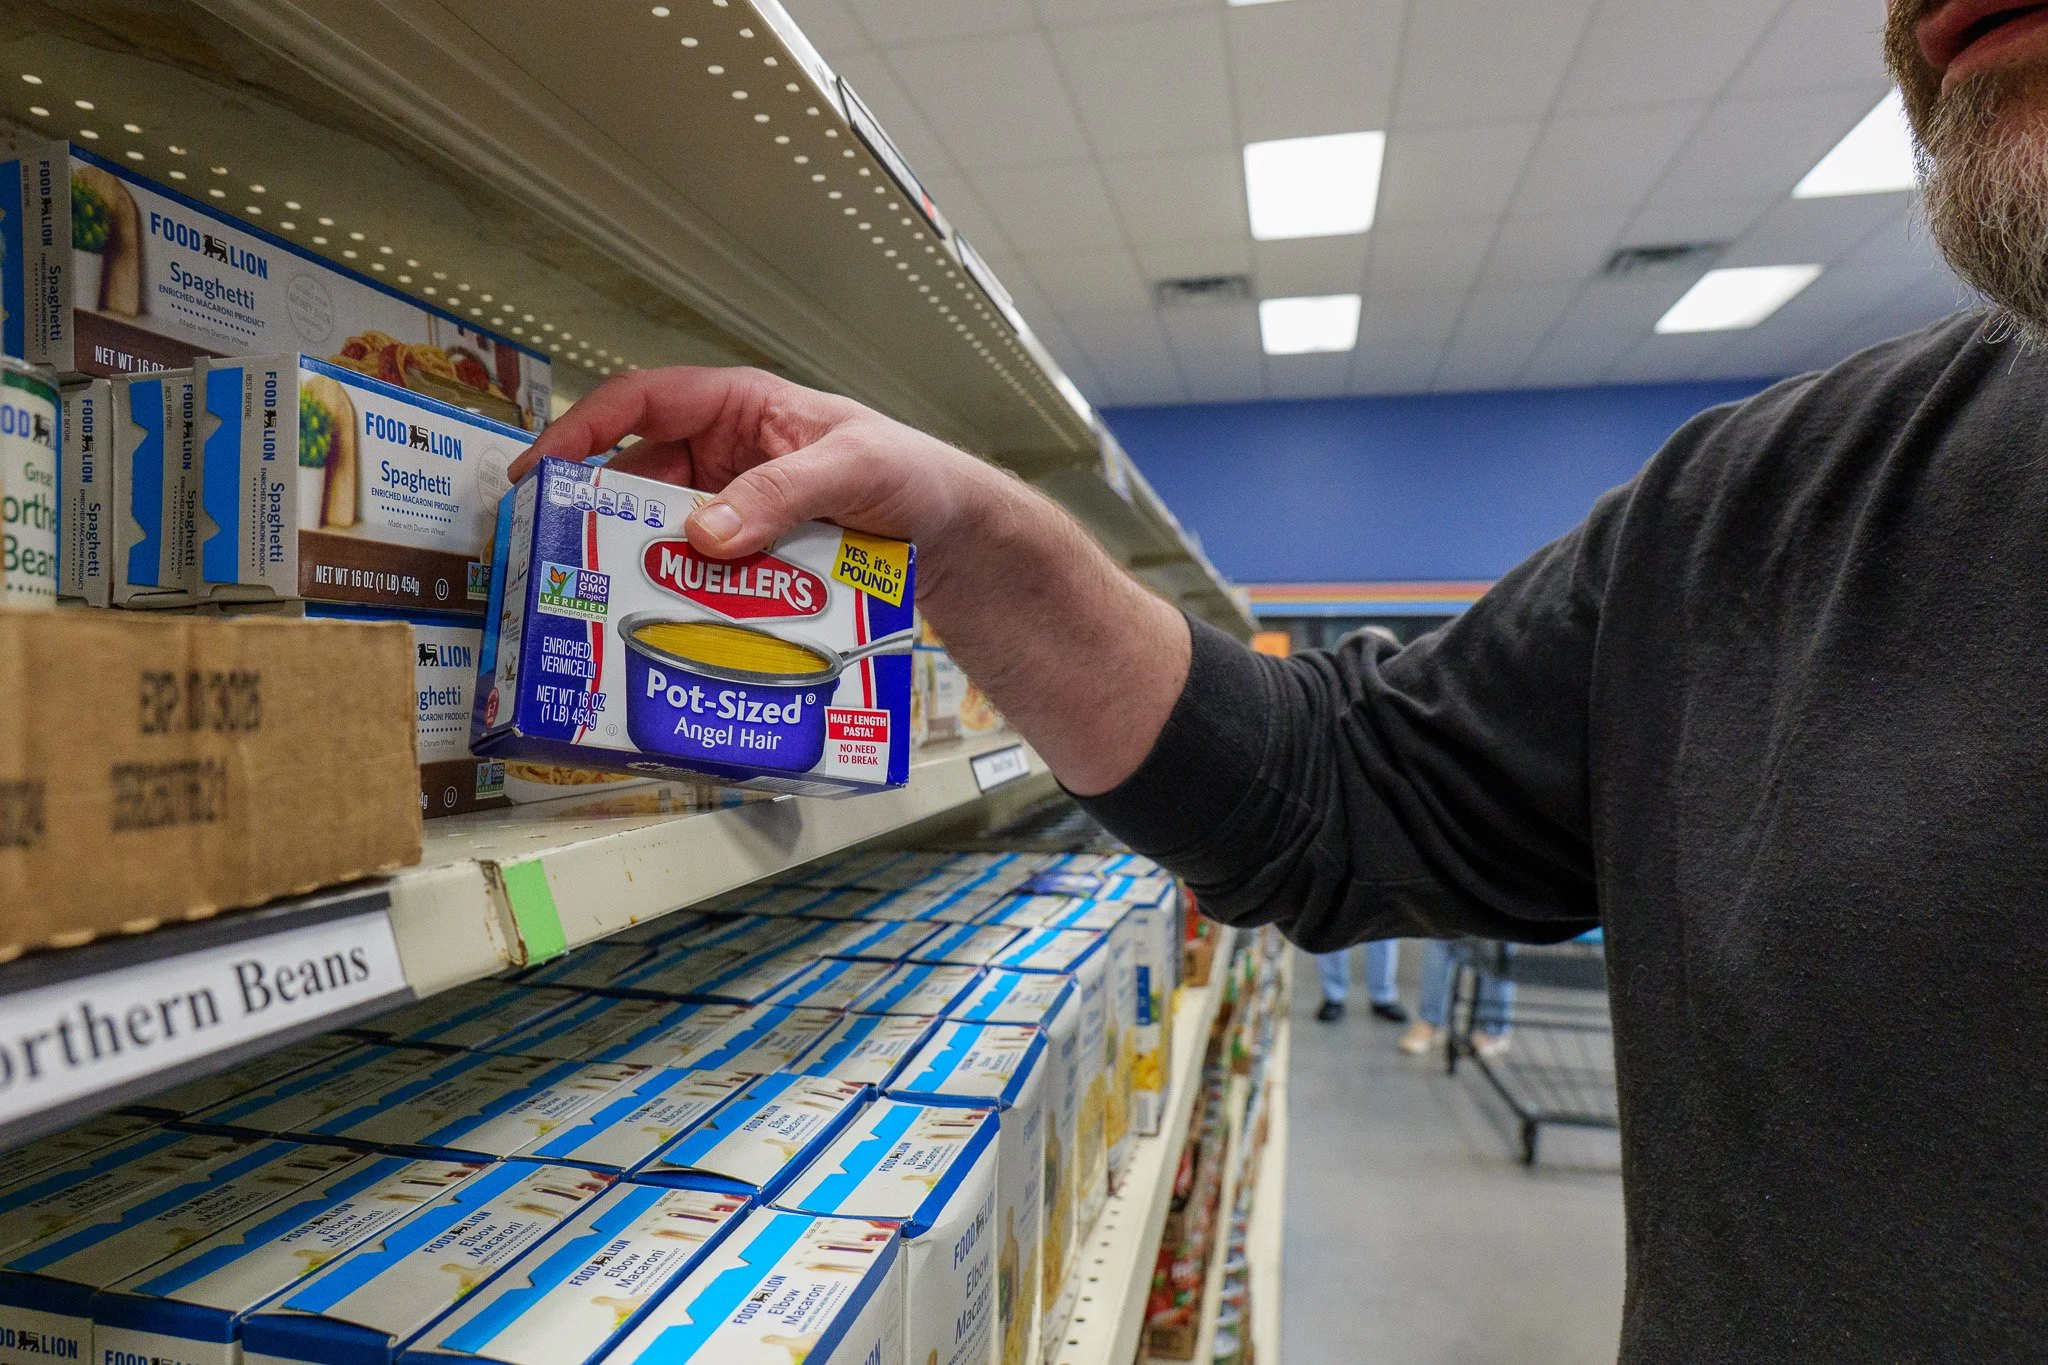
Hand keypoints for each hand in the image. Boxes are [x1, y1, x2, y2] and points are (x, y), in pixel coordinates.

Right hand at [511, 366, 1005, 597]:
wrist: (955, 532)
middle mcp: (724, 453)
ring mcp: (735, 508)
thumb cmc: (912, 474)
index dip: (582, 430)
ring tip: (607, 603)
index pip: (641, 401)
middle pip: (639, 476)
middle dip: (599, 514)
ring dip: (641, 564)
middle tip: (559, 559)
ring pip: (666, 533)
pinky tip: (672, 626)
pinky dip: (685, 595)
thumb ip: (781, 493)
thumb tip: (702, 532)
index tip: (541, 472)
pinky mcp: (751, 558)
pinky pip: (703, 573)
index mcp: (738, 406)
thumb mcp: (852, 469)